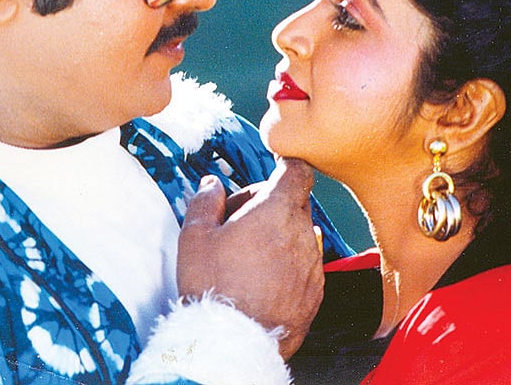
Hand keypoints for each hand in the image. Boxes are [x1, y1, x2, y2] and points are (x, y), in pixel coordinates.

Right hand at [177, 158, 323, 358]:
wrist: (234, 344)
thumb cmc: (213, 287)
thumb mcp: (194, 237)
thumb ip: (205, 202)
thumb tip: (211, 184)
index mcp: (275, 211)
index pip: (297, 171)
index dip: (285, 166)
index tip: (273, 169)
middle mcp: (302, 234)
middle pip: (295, 202)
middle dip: (270, 203)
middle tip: (239, 220)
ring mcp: (312, 265)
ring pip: (301, 234)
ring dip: (280, 234)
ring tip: (248, 253)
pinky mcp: (316, 292)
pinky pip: (305, 264)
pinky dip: (289, 262)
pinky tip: (262, 277)